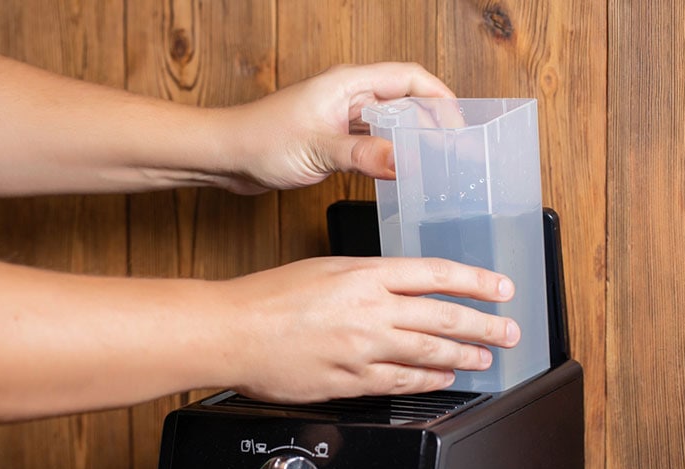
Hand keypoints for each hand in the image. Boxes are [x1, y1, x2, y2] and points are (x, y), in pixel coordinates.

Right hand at [211, 256, 519, 402]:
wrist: (233, 331)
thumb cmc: (268, 297)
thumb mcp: (323, 268)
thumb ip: (365, 279)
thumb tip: (397, 288)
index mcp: (363, 274)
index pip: (435, 273)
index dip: (475, 281)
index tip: (501, 287)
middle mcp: (370, 309)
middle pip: (442, 315)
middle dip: (484, 324)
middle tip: (510, 331)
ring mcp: (362, 347)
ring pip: (428, 351)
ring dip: (464, 354)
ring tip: (486, 357)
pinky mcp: (350, 379)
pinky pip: (400, 381)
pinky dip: (428, 379)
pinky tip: (445, 378)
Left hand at [217, 63, 454, 193]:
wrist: (226, 156)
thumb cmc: (260, 140)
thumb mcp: (318, 149)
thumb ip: (363, 156)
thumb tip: (404, 163)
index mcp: (348, 84)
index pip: (409, 78)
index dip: (439, 98)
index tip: (458, 125)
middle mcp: (347, 96)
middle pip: (404, 100)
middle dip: (432, 121)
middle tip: (454, 150)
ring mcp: (340, 118)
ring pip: (389, 124)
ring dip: (411, 141)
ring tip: (434, 164)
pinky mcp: (332, 140)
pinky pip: (371, 143)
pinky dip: (389, 156)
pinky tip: (399, 173)